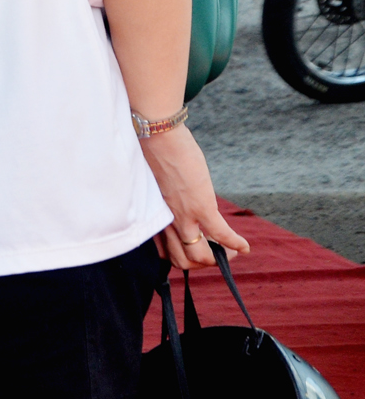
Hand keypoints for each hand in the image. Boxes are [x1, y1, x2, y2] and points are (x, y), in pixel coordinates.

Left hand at [139, 125, 249, 269]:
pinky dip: (235, 244)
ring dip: (220, 259)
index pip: (163, 252)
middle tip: (216, 254)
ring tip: (231, 251)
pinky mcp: (200, 206)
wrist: (156, 134)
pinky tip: (245, 246)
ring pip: (200, 257)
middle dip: (202, 264)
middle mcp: (165, 221)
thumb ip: (162, 197)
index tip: (193, 250)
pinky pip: (220, 235)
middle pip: (182, 262)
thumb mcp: (153, 183)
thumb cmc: (153, 151)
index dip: (181, 256)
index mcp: (154, 216)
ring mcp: (183, 216)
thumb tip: (173, 198)